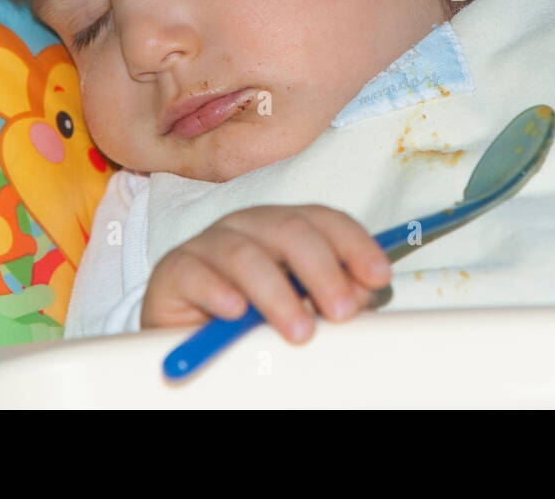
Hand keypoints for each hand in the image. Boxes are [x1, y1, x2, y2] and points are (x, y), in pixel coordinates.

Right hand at [141, 204, 391, 342]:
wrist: (186, 334)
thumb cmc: (252, 319)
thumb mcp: (301, 308)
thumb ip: (332, 298)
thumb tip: (360, 294)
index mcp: (284, 226)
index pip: (325, 220)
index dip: (355, 245)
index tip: (380, 277)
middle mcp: (249, 225)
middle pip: (290, 231)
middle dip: (323, 271)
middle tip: (343, 312)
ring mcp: (209, 243)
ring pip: (246, 254)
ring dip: (277, 294)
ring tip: (299, 331)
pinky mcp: (174, 270)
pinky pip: (196, 273)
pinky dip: (219, 291)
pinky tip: (236, 313)